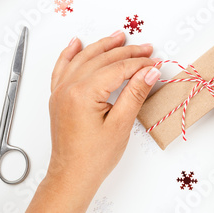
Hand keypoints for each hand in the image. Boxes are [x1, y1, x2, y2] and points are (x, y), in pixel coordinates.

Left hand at [27, 31, 160, 212]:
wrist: (72, 176)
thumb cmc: (94, 157)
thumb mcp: (121, 124)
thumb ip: (135, 93)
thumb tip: (149, 71)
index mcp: (83, 93)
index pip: (117, 68)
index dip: (139, 63)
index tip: (155, 62)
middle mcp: (68, 88)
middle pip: (102, 59)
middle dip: (126, 52)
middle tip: (146, 48)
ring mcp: (61, 91)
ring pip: (83, 58)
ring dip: (102, 45)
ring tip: (119, 36)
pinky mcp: (59, 97)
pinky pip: (62, 68)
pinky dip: (70, 53)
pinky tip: (76, 43)